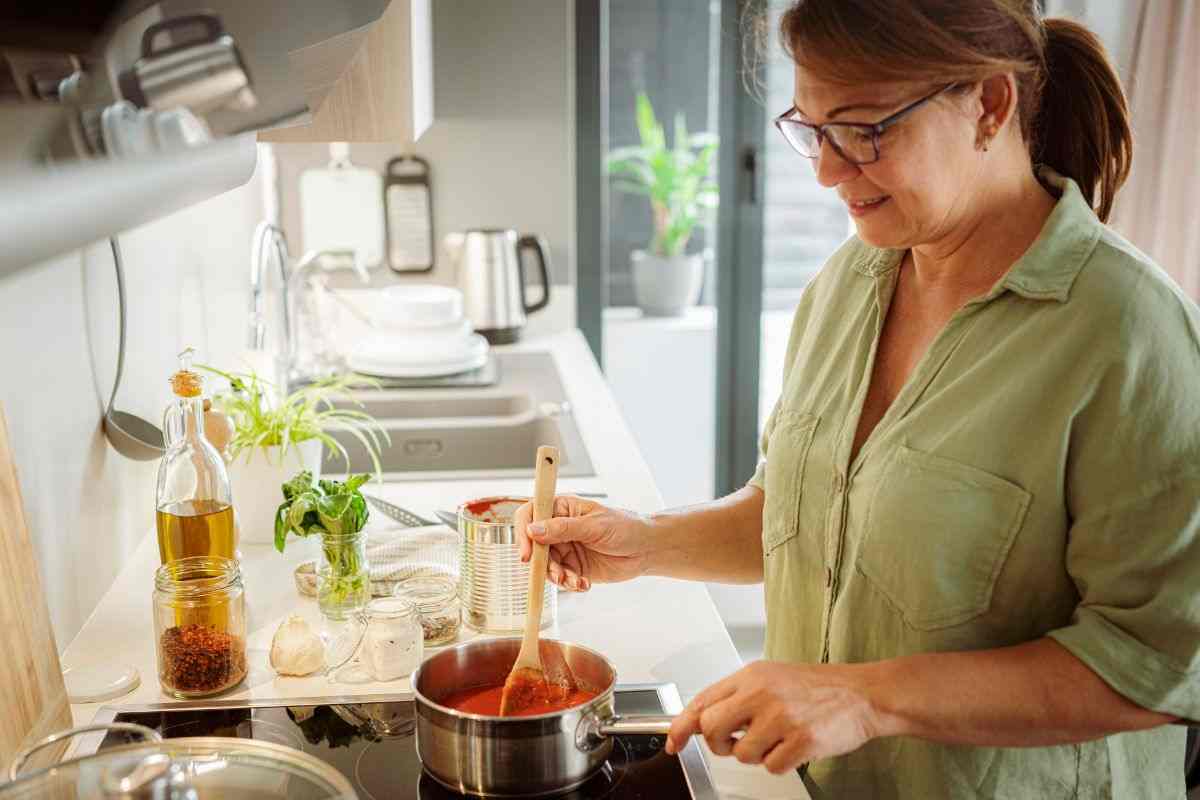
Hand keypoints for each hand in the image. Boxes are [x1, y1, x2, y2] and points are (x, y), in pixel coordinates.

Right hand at [515, 495, 651, 590]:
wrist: (646, 549)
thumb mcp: (594, 526)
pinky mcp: (573, 566)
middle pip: (535, 546)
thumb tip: (533, 529)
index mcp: (561, 508)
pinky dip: (569, 584)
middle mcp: (558, 528)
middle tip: (559, 574)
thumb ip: (563, 528)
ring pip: (546, 566)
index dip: (523, 533)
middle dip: (544, 564)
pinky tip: (584, 584)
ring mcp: (565, 548)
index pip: (530, 515)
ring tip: (575, 581)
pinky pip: (560, 578)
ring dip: (558, 576)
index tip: (528, 554)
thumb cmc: (625, 527)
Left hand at [664, 661, 881, 773]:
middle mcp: (761, 694)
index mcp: (750, 676)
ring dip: (756, 755)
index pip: (702, 702)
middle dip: (719, 744)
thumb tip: (703, 719)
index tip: (673, 742)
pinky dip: (780, 764)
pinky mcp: (800, 740)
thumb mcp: (770, 677)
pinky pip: (771, 768)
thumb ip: (737, 695)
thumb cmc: (816, 687)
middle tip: (737, 742)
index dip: (681, 726)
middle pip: (711, 729)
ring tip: (776, 739)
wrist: (861, 693)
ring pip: (741, 754)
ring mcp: (781, 717)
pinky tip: (793, 747)